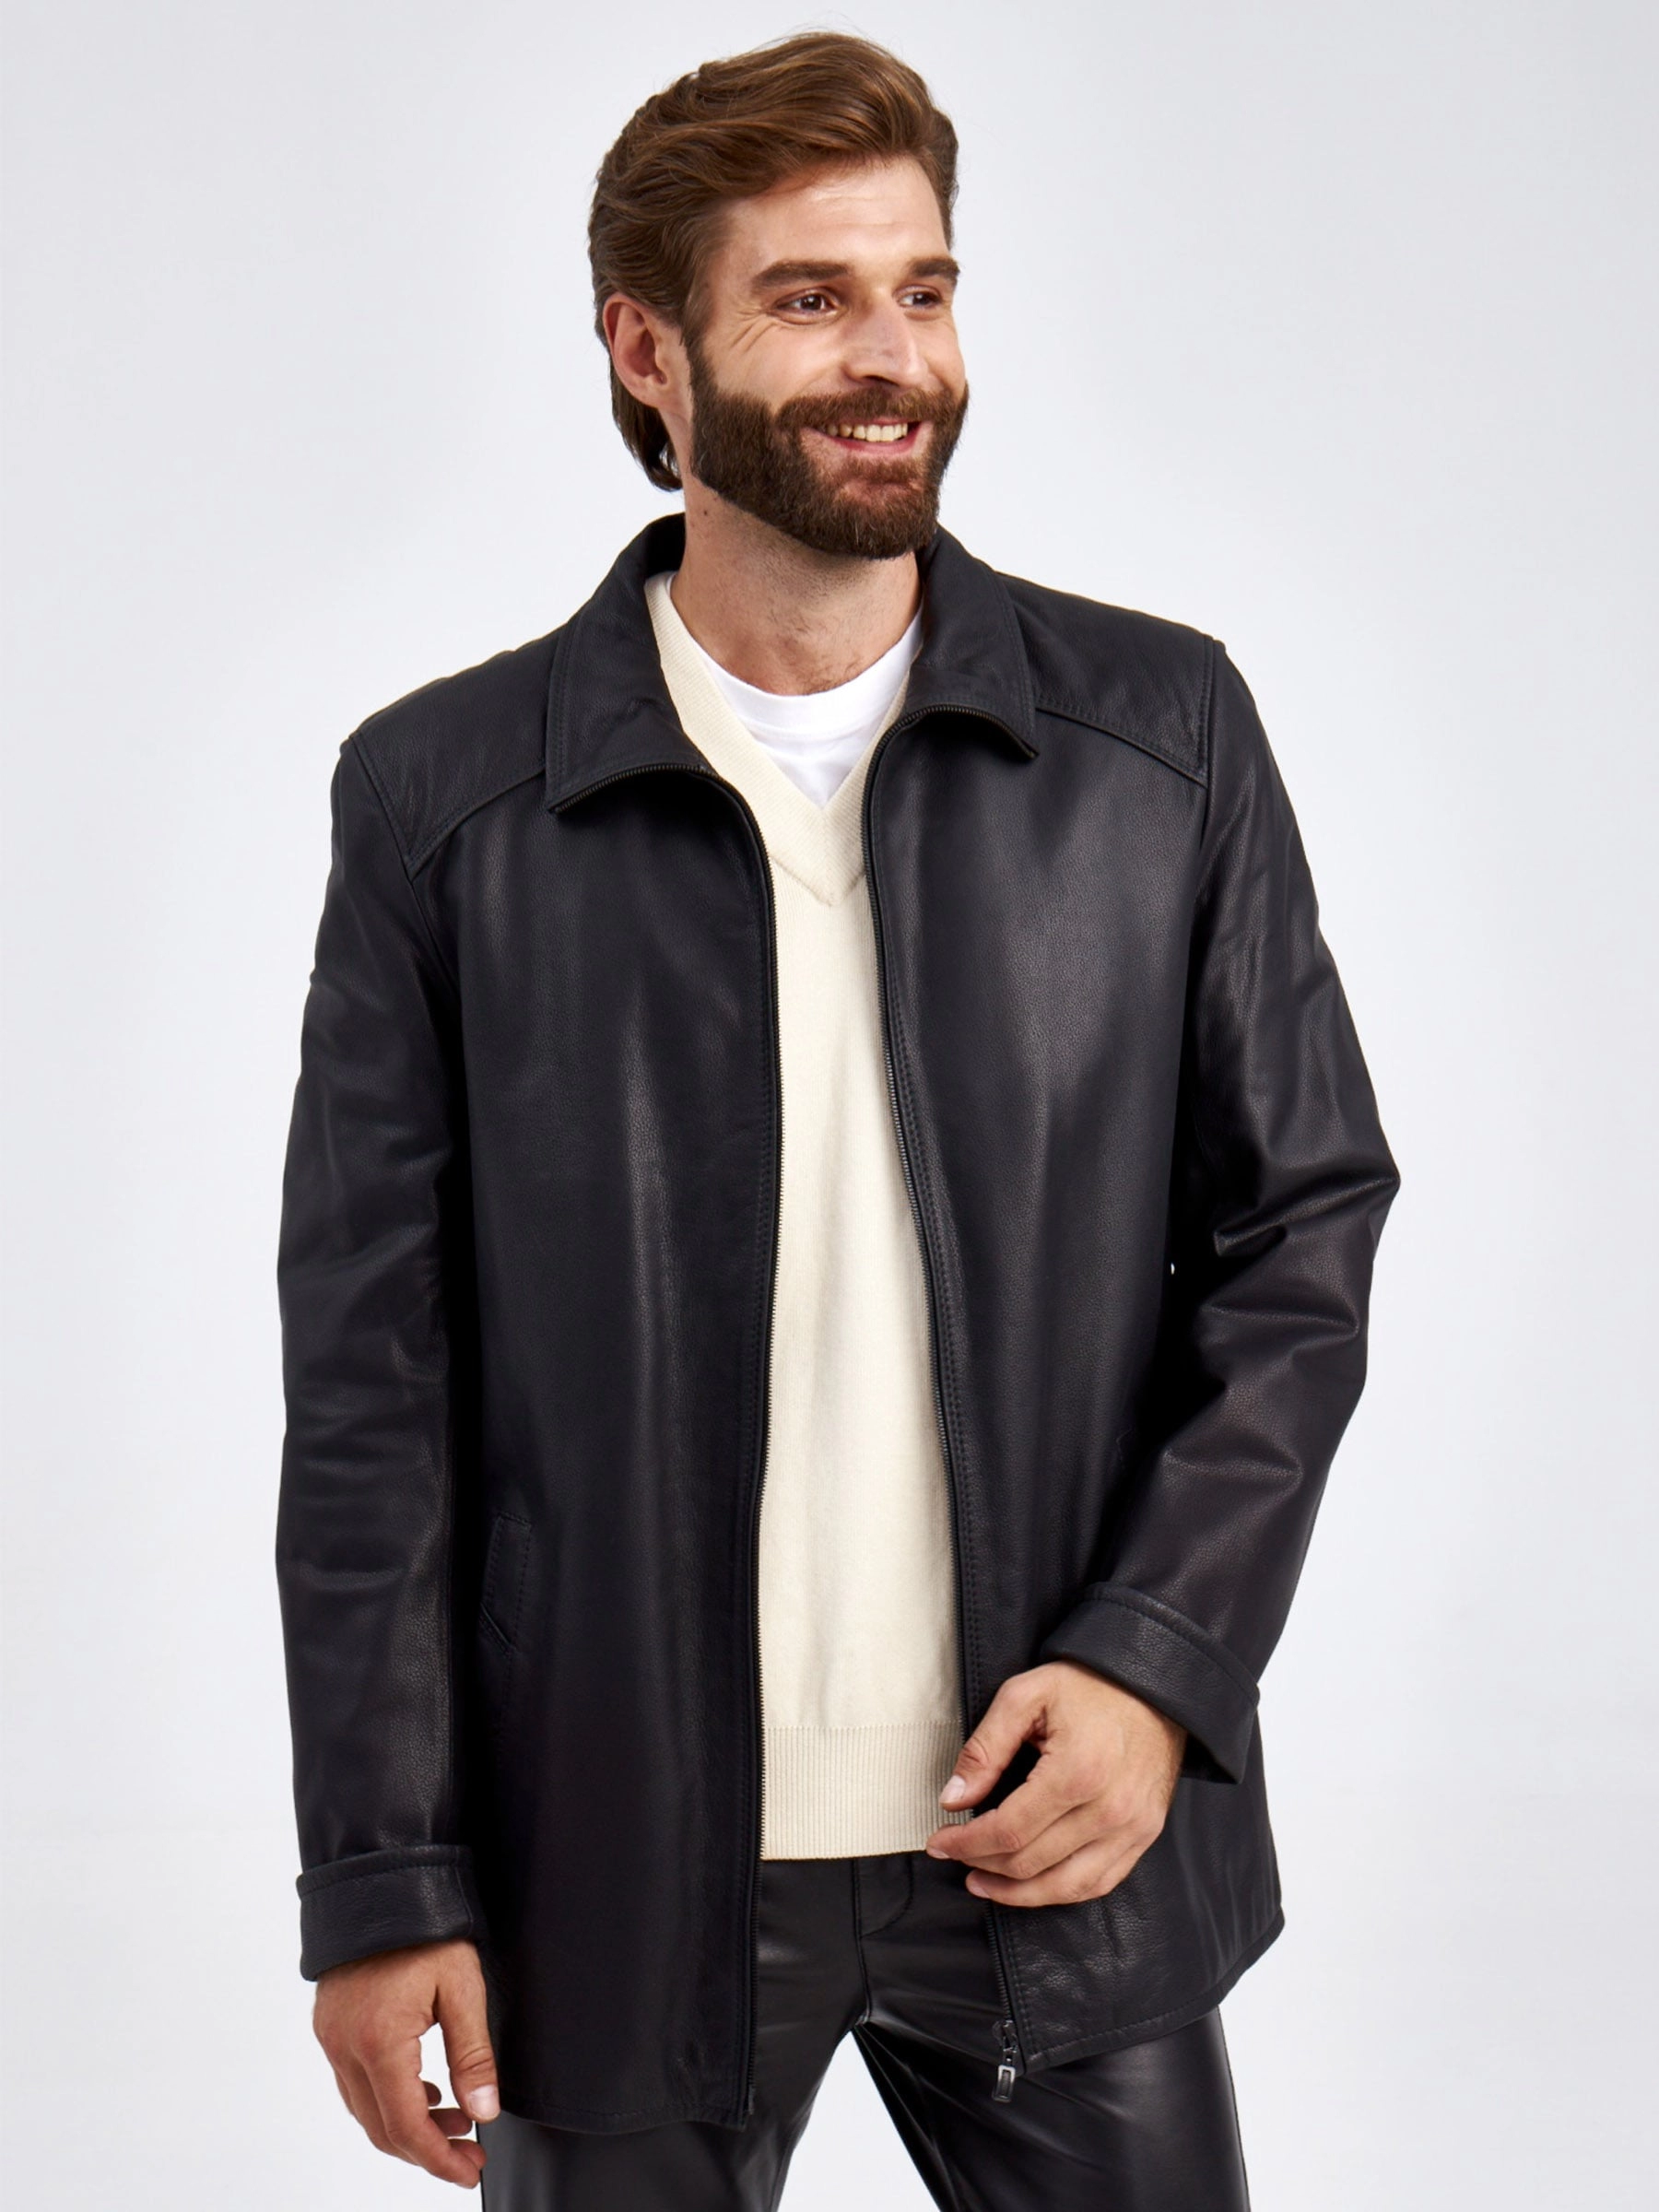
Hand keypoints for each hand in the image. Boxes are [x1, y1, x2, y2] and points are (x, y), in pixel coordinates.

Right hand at [312, 1937, 499, 2187]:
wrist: (382, 1878)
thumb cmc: (425, 1926)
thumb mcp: (463, 1986)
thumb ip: (473, 2054)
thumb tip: (483, 2111)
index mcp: (379, 2042)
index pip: (406, 2127)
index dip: (438, 2159)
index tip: (468, 2171)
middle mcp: (345, 2047)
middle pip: (381, 2128)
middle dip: (426, 2151)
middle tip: (468, 2154)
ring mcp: (332, 2037)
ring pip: (364, 2110)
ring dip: (407, 2126)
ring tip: (455, 2121)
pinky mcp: (330, 2026)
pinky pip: (354, 2083)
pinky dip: (387, 2099)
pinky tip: (424, 2093)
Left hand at [923, 1661, 1186, 1907]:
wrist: (1151, 1686)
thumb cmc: (1087, 1686)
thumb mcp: (1024, 1697)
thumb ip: (985, 1749)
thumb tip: (954, 1799)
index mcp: (1077, 1772)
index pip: (1009, 1830)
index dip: (967, 1844)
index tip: (940, 1842)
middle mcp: (1109, 1809)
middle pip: (1031, 1862)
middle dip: (981, 1864)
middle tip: (954, 1855)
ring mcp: (1132, 1828)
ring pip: (1064, 1886)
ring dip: (1017, 1893)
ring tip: (983, 1882)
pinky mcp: (1145, 1835)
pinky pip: (1098, 1882)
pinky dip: (1060, 1891)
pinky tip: (1033, 1885)